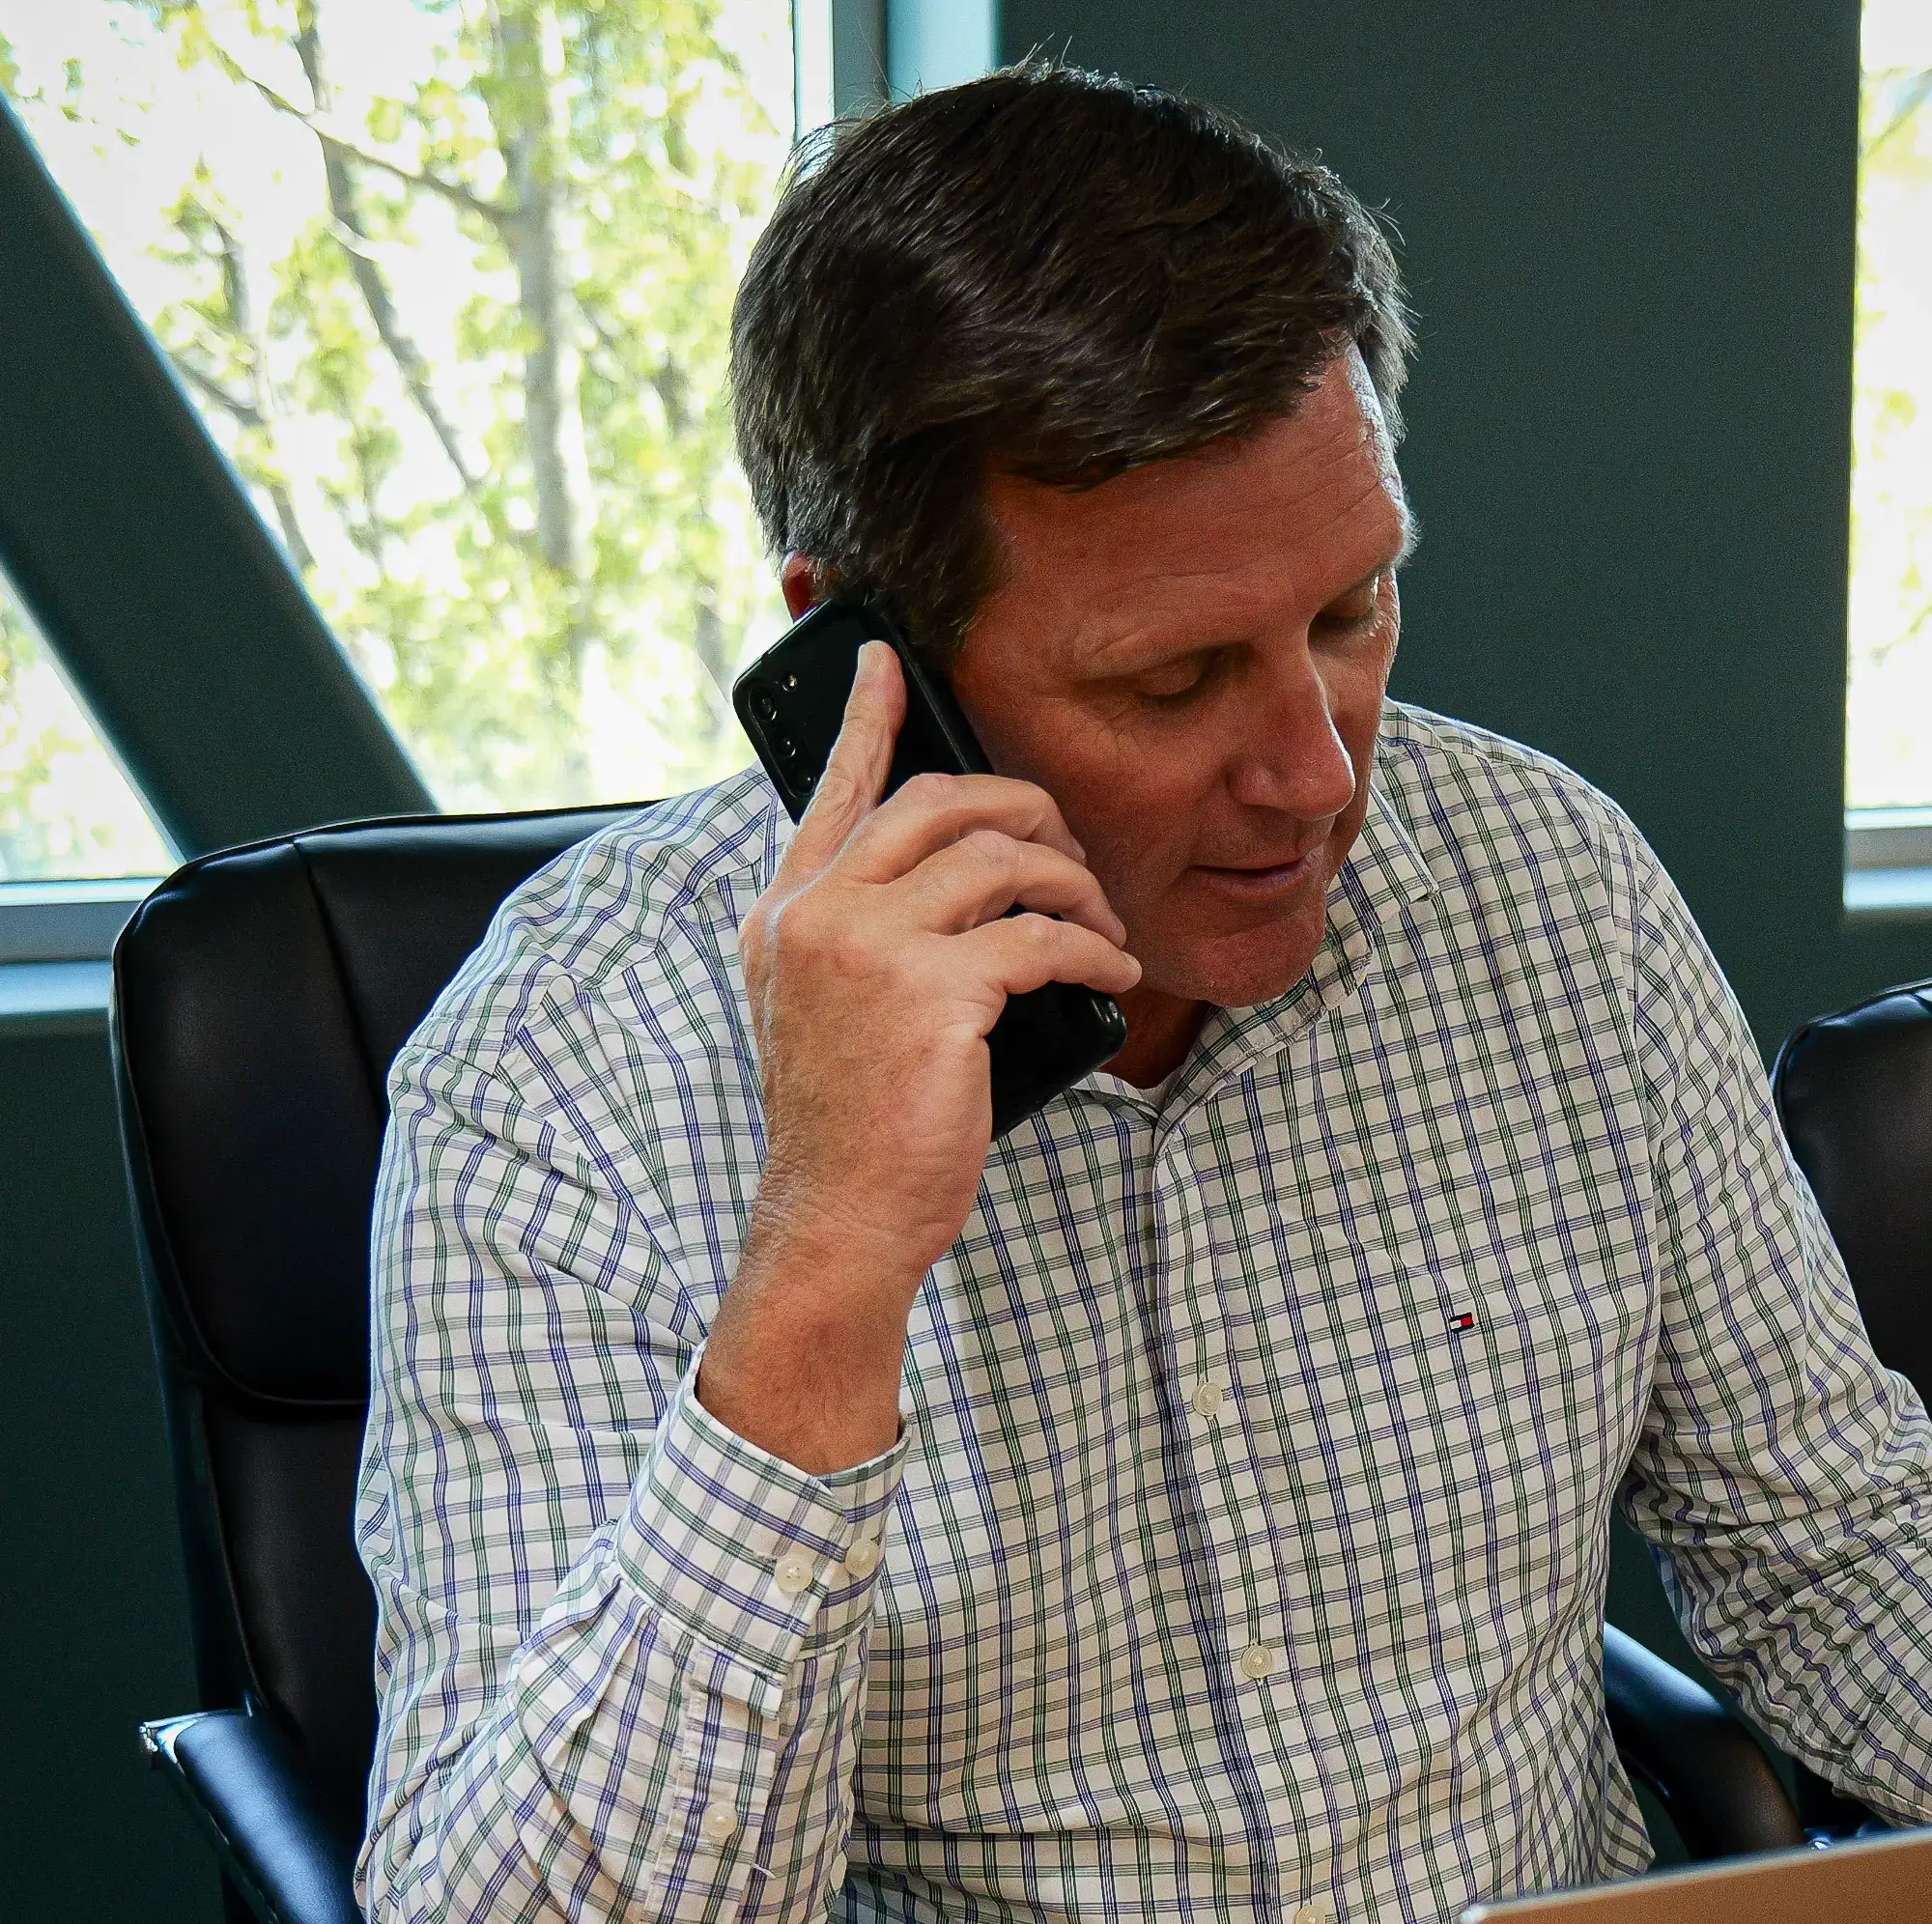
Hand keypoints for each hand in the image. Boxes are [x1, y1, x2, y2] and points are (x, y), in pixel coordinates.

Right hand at [698, 643, 1139, 1472]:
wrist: (838, 1224)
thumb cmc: (851, 1131)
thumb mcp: (833, 1017)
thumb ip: (868, 940)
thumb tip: (966, 888)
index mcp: (785, 915)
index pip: (834, 789)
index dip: (868, 717)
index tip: (888, 659)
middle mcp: (817, 916)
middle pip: (938, 801)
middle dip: (1025, 809)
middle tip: (1071, 850)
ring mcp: (870, 950)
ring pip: (1000, 860)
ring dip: (1073, 886)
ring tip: (1102, 929)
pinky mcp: (933, 996)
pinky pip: (1041, 939)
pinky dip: (1092, 953)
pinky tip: (1112, 975)